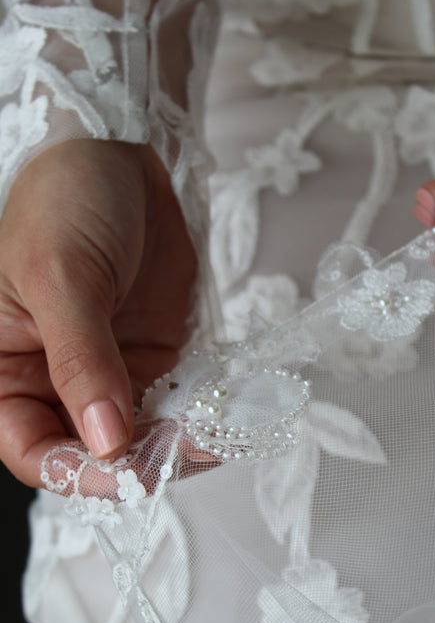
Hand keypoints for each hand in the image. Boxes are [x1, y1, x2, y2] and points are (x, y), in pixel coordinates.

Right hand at [0, 139, 196, 486]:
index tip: (127, 469)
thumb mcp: (60, 276)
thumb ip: (81, 360)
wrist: (119, 152)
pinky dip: (199, 414)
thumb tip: (107, 439)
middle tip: (185, 454)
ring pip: (140, 436)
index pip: (31, 448)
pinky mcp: (152, 359)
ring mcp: (107, 374)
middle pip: (90, 452)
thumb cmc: (63, 201)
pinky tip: (225, 415)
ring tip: (216, 437)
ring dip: (177, 443)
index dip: (75, 470)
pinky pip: (175, 403)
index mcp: (4, 370)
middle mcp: (52, 382)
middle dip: (138, 460)